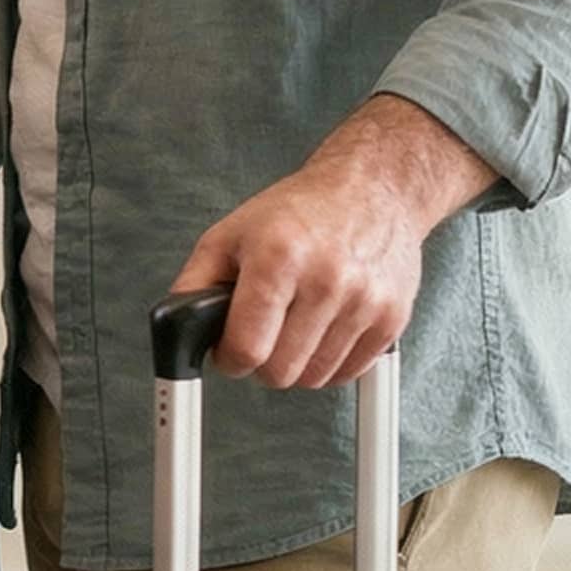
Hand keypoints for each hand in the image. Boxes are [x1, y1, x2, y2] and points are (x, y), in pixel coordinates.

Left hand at [172, 158, 433, 389]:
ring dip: (295, 364)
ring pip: (315, 379)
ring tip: (291, 327)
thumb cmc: (299, 211)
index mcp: (278, 258)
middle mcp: (326, 281)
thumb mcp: (229, 234)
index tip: (228, 351)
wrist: (372, 191)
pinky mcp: (392, 318)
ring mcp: (365, 302)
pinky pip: (350, 374)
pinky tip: (319, 332)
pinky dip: (328, 364)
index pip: (248, 348)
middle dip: (261, 364)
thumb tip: (178, 328)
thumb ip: (195, 283)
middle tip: (260, 337)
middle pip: (281, 372)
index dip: (229, 359)